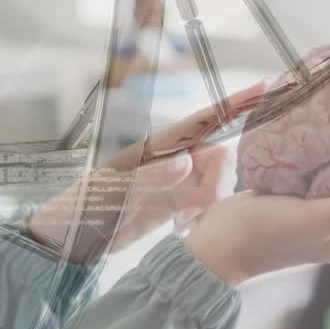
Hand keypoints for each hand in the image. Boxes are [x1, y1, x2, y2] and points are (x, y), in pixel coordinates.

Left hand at [27, 82, 266, 261]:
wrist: (61, 241)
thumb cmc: (79, 211)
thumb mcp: (112, 195)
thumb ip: (151, 179)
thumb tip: (190, 160)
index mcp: (155, 148)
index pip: (203, 120)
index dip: (236, 103)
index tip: (267, 86)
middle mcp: (168, 159)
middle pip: (218, 156)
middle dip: (219, 181)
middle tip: (193, 213)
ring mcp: (172, 182)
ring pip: (214, 180)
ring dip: (211, 201)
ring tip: (185, 223)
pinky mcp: (171, 205)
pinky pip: (204, 201)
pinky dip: (205, 213)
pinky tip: (187, 228)